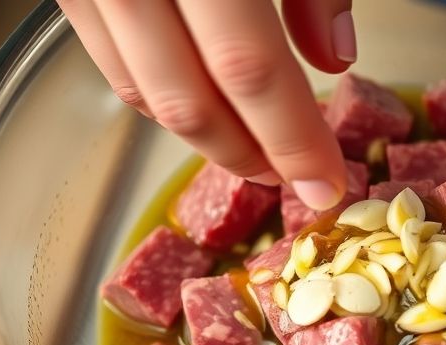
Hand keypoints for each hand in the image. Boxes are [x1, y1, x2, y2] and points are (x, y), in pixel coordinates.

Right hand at [56, 0, 356, 209]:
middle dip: (246, 154)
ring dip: (203, 136)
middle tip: (290, 177)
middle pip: (187, 99)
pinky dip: (159, 98)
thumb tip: (335, 59)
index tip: (325, 184)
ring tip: (254, 147)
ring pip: (141, 91)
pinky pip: (110, 62)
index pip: (246, 69)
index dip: (289, 138)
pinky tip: (201, 104)